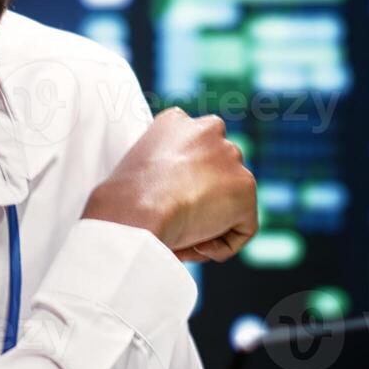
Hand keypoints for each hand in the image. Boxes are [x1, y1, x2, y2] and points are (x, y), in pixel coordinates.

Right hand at [83, 108, 257, 261]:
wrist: (137, 211)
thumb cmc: (122, 199)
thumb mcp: (134, 170)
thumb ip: (160, 171)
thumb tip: (170, 196)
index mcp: (176, 121)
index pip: (193, 149)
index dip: (182, 181)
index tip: (166, 202)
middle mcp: (208, 129)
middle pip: (216, 171)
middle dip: (202, 199)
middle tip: (176, 224)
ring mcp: (231, 156)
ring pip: (230, 200)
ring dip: (210, 224)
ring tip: (182, 240)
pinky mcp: (246, 187)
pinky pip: (243, 226)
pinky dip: (222, 244)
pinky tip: (197, 248)